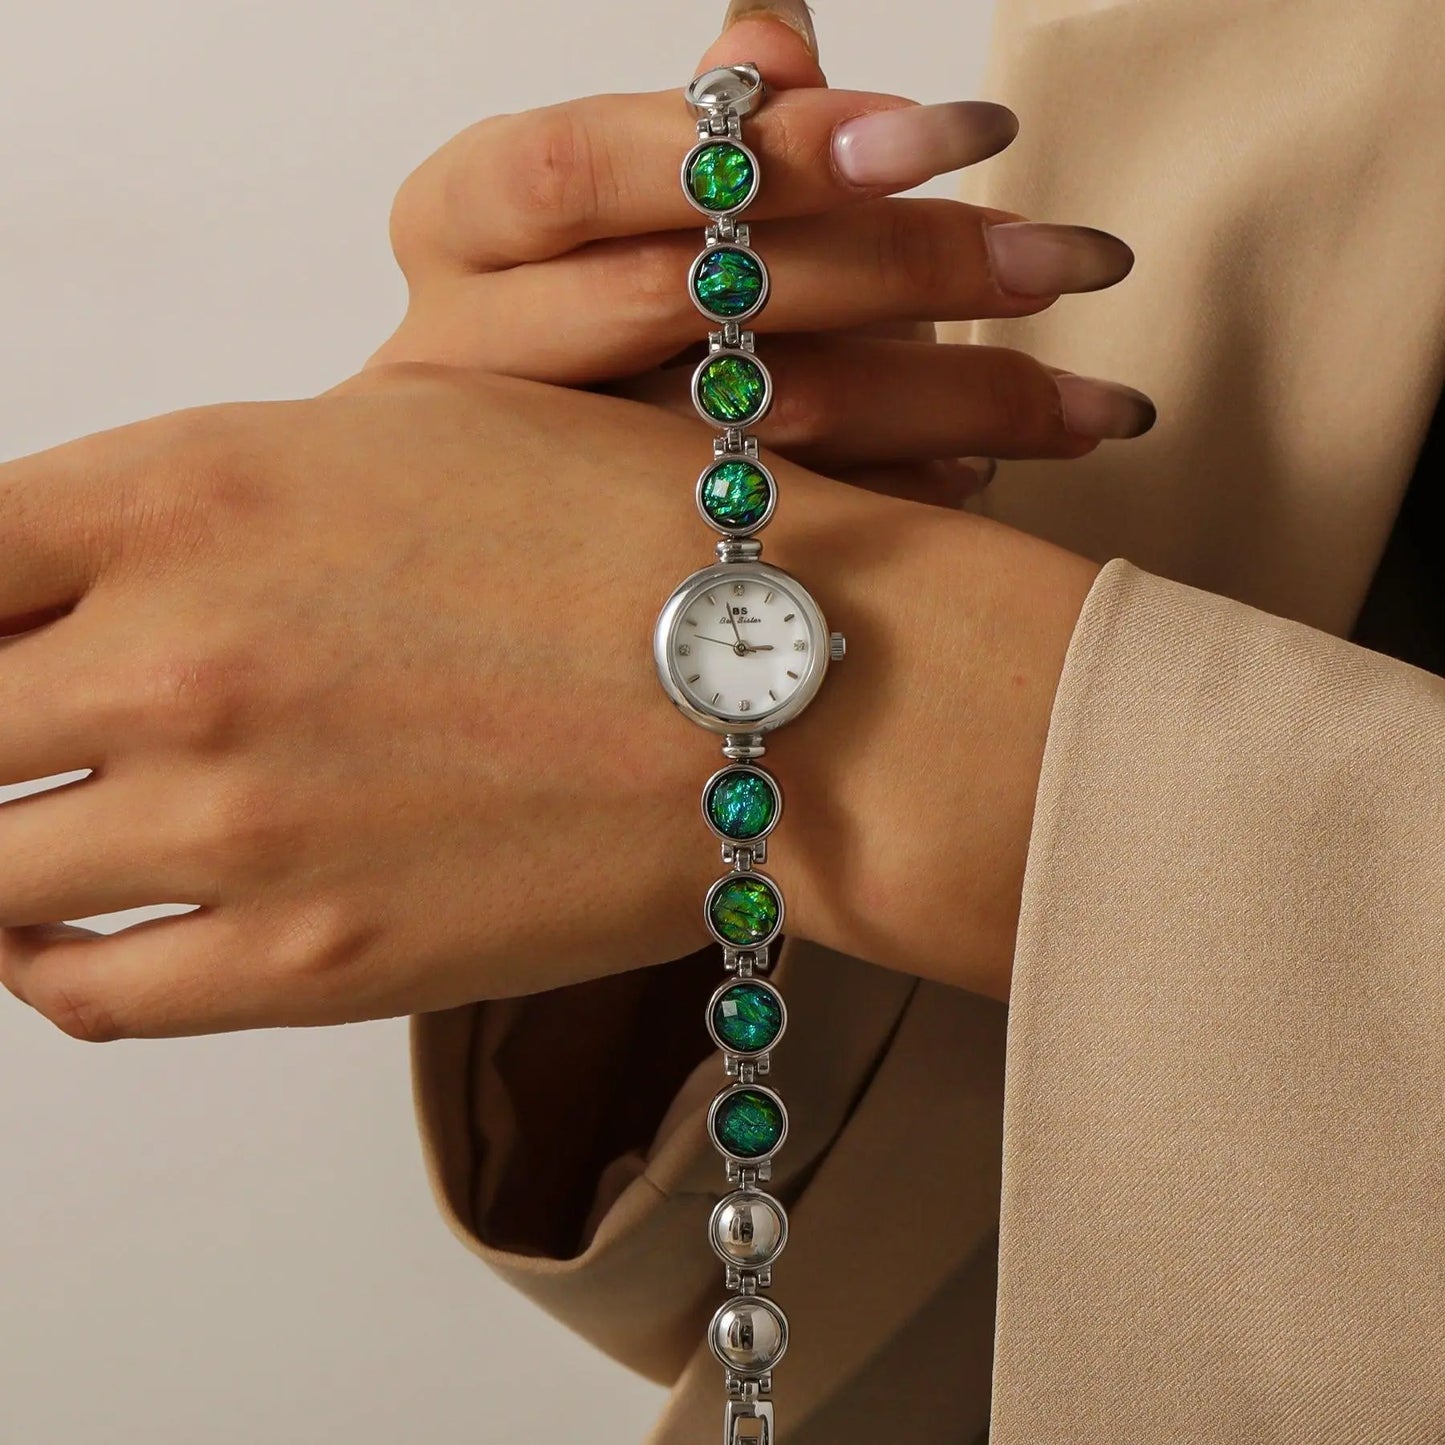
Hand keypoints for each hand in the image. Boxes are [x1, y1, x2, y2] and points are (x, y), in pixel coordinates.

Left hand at [0, 368, 1091, 1039]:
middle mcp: (180, 658)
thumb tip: (93, 567)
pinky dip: (46, 964)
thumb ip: (220, 493)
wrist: (800, 688)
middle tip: (25, 730)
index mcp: (195, 488)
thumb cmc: (634, 533)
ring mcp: (236, 828)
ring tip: (44, 827)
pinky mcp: (309, 965)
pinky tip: (83, 928)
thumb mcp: (413, 429)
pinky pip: (84, 993)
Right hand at [368, 12, 1152, 505]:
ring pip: (753, 423)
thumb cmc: (567, 293)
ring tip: (1094, 398)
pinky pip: (773, 526)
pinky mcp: (614, 558)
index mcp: (462, 222)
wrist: (479, 490)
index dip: (770, 150)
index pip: (595, 164)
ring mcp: (540, 472)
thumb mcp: (613, 188)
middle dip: (897, 271)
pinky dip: (891, 497)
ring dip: (942, 400)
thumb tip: (776, 28)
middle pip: (687, 297)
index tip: (951, 137)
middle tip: (1067, 259)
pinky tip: (987, 472)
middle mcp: (474, 350)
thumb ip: (703, 121)